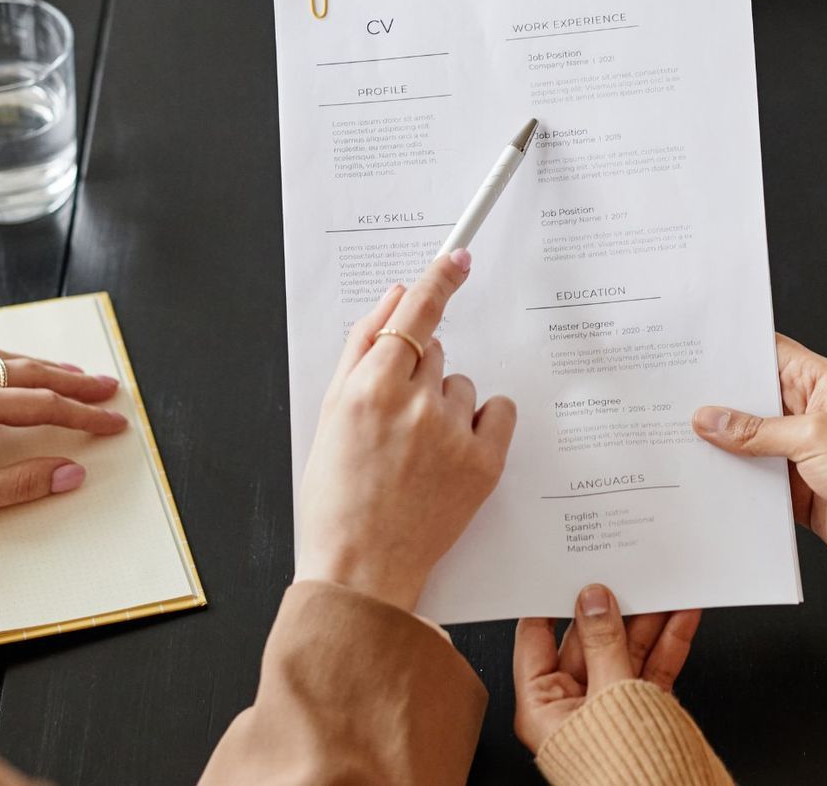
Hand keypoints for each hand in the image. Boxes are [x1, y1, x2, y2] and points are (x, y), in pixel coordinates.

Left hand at [0, 349, 127, 539]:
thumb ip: (17, 484)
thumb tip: (70, 473)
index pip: (39, 404)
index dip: (81, 414)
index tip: (112, 421)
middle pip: (25, 371)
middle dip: (71, 380)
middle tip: (106, 387)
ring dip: (37, 364)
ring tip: (66, 372)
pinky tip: (2, 367)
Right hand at [294, 249, 516, 611]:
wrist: (361, 569)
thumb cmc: (337, 496)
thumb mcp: (329, 414)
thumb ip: (360, 348)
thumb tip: (393, 296)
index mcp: (369, 388)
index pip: (414, 313)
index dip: (438, 279)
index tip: (457, 257)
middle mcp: (415, 404)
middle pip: (433, 351)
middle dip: (417, 374)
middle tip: (396, 422)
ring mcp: (454, 434)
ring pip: (461, 385)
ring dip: (445, 405)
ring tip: (418, 452)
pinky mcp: (485, 463)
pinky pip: (497, 411)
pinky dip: (481, 424)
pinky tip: (454, 453)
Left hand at [513, 583, 700, 752]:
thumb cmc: (627, 775)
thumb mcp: (611, 696)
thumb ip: (605, 644)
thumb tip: (594, 601)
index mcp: (542, 707)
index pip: (537, 639)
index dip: (551, 601)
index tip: (566, 568)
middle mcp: (573, 705)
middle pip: (588, 641)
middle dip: (611, 606)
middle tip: (624, 571)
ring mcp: (610, 706)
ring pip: (626, 650)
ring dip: (646, 618)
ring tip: (661, 584)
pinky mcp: (643, 710)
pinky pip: (653, 667)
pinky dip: (669, 640)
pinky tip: (682, 614)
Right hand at [692, 334, 826, 546]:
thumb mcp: (811, 436)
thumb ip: (756, 429)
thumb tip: (710, 419)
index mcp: (819, 382)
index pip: (771, 353)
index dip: (737, 350)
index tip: (701, 350)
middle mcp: (807, 410)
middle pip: (753, 396)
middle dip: (719, 398)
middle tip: (680, 395)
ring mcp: (798, 446)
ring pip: (749, 437)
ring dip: (723, 440)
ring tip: (682, 434)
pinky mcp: (793, 481)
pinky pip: (755, 471)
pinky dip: (734, 473)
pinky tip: (707, 473)